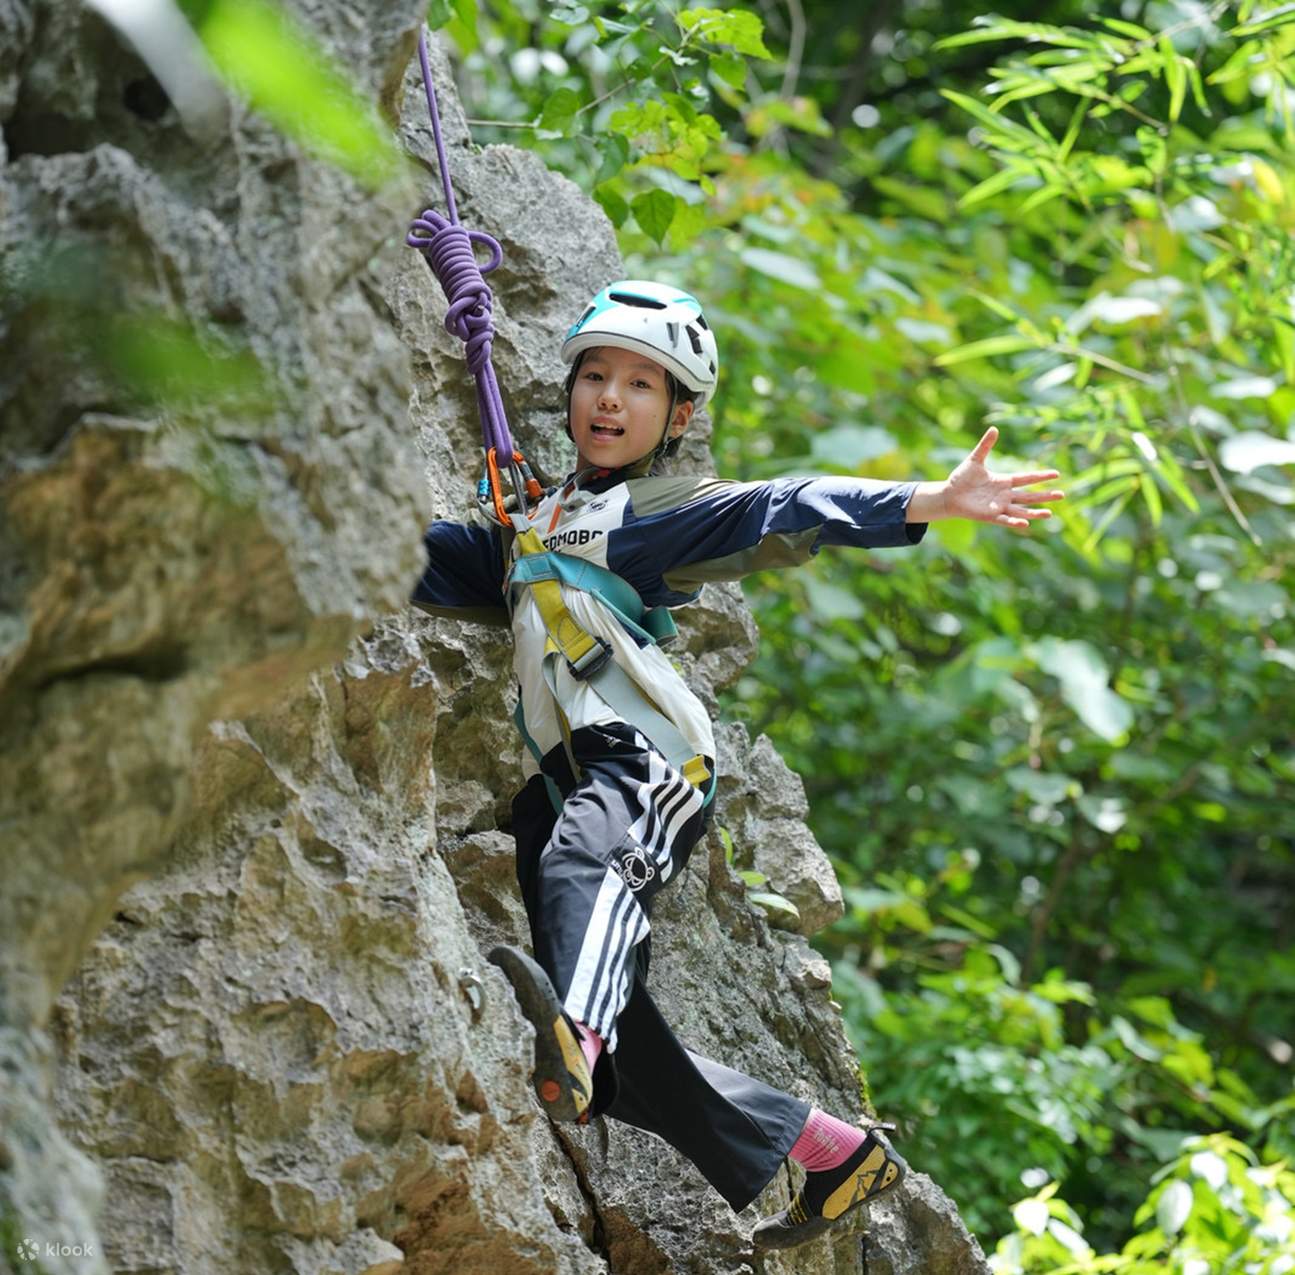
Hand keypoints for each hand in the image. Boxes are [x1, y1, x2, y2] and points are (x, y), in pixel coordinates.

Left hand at [942, 426, 1064, 529]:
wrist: (948, 494)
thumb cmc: (961, 478)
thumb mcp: (975, 460)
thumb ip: (985, 446)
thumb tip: (994, 428)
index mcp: (1004, 481)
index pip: (1026, 478)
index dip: (1041, 476)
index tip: (1057, 474)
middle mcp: (1004, 495)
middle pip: (1029, 496)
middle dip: (1045, 496)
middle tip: (1062, 495)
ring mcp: (998, 507)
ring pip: (1021, 511)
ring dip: (1034, 513)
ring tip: (1050, 514)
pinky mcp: (989, 516)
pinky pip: (1004, 520)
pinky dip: (1014, 522)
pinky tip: (1026, 524)